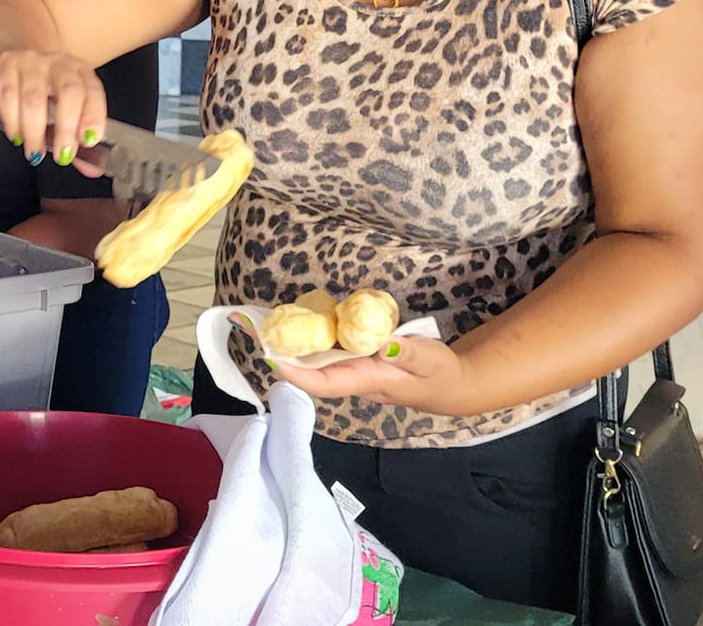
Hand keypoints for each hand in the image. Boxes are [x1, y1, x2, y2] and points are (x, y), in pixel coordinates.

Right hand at [0, 51, 108, 173]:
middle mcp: (58, 64)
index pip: (93, 91)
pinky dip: (12, 121)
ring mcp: (30, 63)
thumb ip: (76, 136)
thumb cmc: (43, 88)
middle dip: (66, 127)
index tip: (89, 141)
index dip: (93, 116)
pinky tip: (16, 136)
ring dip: (35, 131)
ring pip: (34, 97)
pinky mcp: (4, 67)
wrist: (11, 61)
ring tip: (35, 153)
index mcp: (79, 72)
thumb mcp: (63, 105)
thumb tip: (91, 168)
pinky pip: (8, 96)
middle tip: (62, 154)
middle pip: (68, 92)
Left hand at [258, 329, 476, 416]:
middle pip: (310, 370)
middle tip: (253, 329)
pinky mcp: (356, 358)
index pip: (326, 383)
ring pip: (316, 359)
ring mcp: (352, 368)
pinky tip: (298, 317)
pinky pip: (329, 349)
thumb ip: (408, 353)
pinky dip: (312, 335)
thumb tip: (383, 343)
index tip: (272, 359)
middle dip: (282, 353)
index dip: (298, 374)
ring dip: (291, 342)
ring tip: (263, 321)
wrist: (449, 385)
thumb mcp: (430, 361)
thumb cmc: (439, 373)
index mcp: (367, 381)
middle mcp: (352, 377)